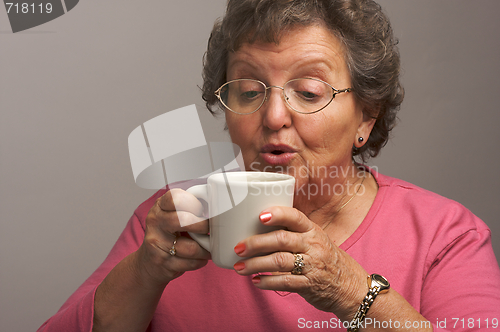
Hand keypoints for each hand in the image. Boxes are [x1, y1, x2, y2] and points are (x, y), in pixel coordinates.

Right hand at [136, 188, 210, 285]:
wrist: (149, 262)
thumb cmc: (168, 235)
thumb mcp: (172, 215)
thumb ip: (189, 207)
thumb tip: (216, 205)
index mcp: (160, 206)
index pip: (176, 198)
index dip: (193, 203)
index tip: (200, 210)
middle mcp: (155, 222)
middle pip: (184, 220)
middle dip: (203, 227)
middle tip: (207, 230)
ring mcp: (157, 243)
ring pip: (191, 247)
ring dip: (205, 249)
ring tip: (207, 247)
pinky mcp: (163, 262)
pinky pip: (191, 262)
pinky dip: (200, 261)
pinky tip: (199, 257)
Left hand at [233, 206, 367, 319]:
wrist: (349, 286)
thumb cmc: (324, 258)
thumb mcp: (314, 239)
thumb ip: (292, 232)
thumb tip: (256, 226)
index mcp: (312, 230)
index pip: (295, 217)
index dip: (278, 214)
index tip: (260, 215)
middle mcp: (313, 245)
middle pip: (282, 240)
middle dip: (256, 243)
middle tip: (238, 247)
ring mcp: (312, 265)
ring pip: (279, 261)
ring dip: (255, 264)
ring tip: (239, 267)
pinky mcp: (309, 285)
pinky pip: (285, 282)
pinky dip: (267, 282)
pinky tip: (255, 281)